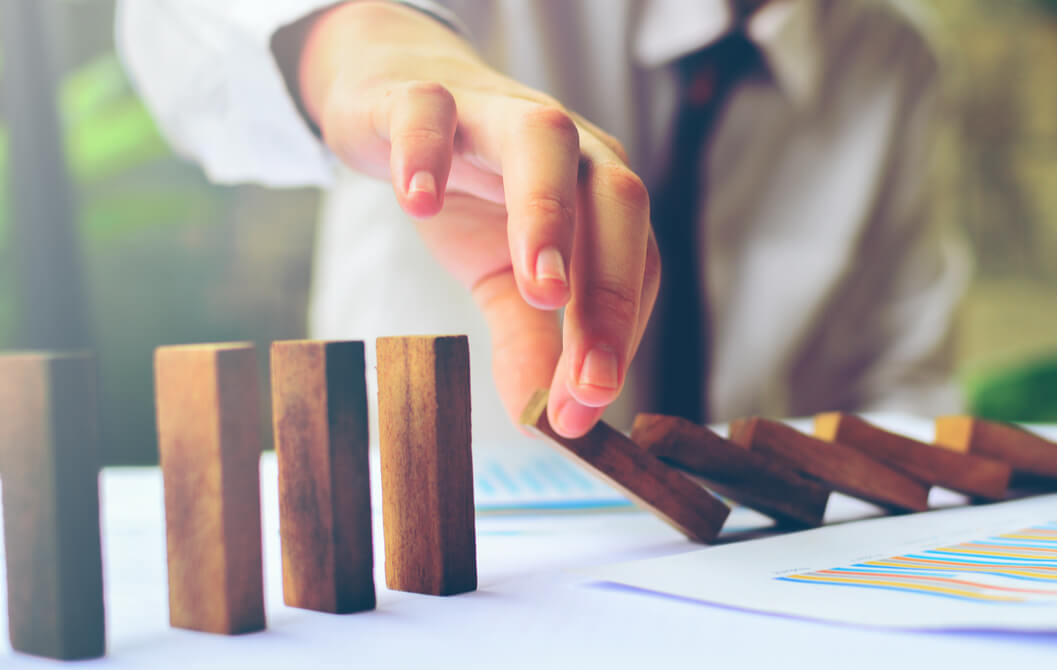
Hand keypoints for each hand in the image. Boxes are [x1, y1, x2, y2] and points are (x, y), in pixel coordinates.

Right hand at [293, 1, 659, 436]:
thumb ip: (530, 345)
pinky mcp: (422, 97)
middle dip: (612, 291)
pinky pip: (429, 112)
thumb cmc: (473, 192)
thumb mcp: (501, 279)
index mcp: (600, 195)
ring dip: (548, 215)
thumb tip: (546, 423)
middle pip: (615, 201)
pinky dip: (426, 152)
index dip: (616, 341)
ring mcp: (498, 114)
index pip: (633, 268)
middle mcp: (568, 147)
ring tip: (541, 290)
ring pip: (541, 142)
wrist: (397, 104)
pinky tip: (419, 201)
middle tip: (591, 378)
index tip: (584, 412)